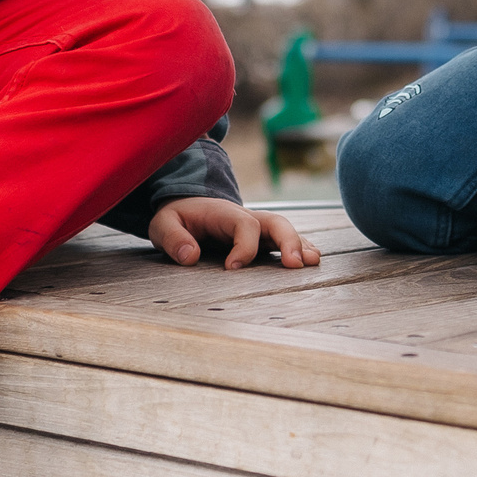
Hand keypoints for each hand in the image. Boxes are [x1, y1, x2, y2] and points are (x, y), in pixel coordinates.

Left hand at [148, 198, 323, 270]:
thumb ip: (172, 237)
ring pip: (286, 230)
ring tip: (313, 262)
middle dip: (288, 241)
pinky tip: (313, 262)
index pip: (244, 224)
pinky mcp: (262, 239)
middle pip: (276, 222)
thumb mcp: (163, 223)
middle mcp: (247, 217)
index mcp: (224, 213)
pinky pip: (286, 240)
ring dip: (301, 245)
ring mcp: (258, 228)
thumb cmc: (177, 218)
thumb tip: (189, 255)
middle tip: (294, 265)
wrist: (186, 208)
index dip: (243, 247)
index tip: (231, 268)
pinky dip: (301, 248)